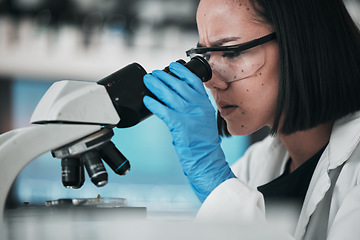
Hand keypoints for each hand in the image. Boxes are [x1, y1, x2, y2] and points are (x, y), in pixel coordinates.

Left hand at [143, 62, 234, 201]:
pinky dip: (154, 104)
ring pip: (170, 95)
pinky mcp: (180, 126)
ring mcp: (190, 115)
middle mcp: (198, 106)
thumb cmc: (203, 141)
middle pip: (179, 85)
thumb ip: (194, 106)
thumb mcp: (203, 118)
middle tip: (154, 73)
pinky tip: (147, 99)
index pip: (194, 81)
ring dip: (157, 86)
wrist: (207, 159)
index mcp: (205, 103)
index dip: (182, 71)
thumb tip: (176, 96)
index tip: (173, 66)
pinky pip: (164, 111)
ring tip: (148, 80)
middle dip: (164, 76)